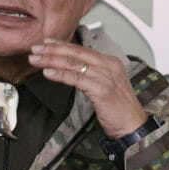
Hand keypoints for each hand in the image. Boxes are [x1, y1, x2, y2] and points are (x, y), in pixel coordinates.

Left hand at [28, 39, 146, 138]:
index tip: (46, 43)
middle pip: (76, 53)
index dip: (62, 45)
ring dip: (51, 60)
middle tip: (35, 49)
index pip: (82, 49)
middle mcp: (109, 66)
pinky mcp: (102, 89)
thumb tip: (69, 68)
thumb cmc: (118, 109)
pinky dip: (61, 75)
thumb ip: (90, 75)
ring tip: (36, 60)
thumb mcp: (104, 86)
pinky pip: (77, 79)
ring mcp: (106, 76)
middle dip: (52, 50)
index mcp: (110, 62)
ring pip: (74, 64)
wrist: (133, 126)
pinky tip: (48, 73)